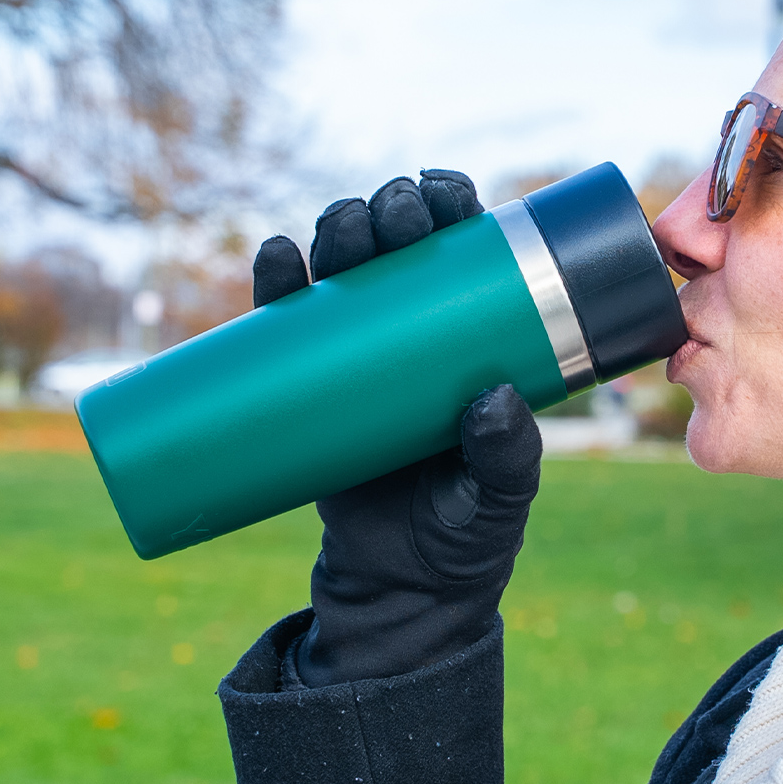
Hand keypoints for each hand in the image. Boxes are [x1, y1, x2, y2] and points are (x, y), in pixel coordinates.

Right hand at [253, 171, 543, 684]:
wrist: (399, 588)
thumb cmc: (464, 535)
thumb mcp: (499, 498)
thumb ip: (507, 457)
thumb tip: (491, 399)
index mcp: (473, 339)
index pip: (467, 250)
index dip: (455, 204)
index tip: (451, 195)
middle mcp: (415, 332)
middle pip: (401, 243)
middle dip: (394, 209)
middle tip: (396, 217)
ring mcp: (357, 354)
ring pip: (344, 266)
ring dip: (339, 227)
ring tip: (343, 230)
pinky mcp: (305, 383)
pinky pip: (283, 321)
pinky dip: (275, 279)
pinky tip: (277, 256)